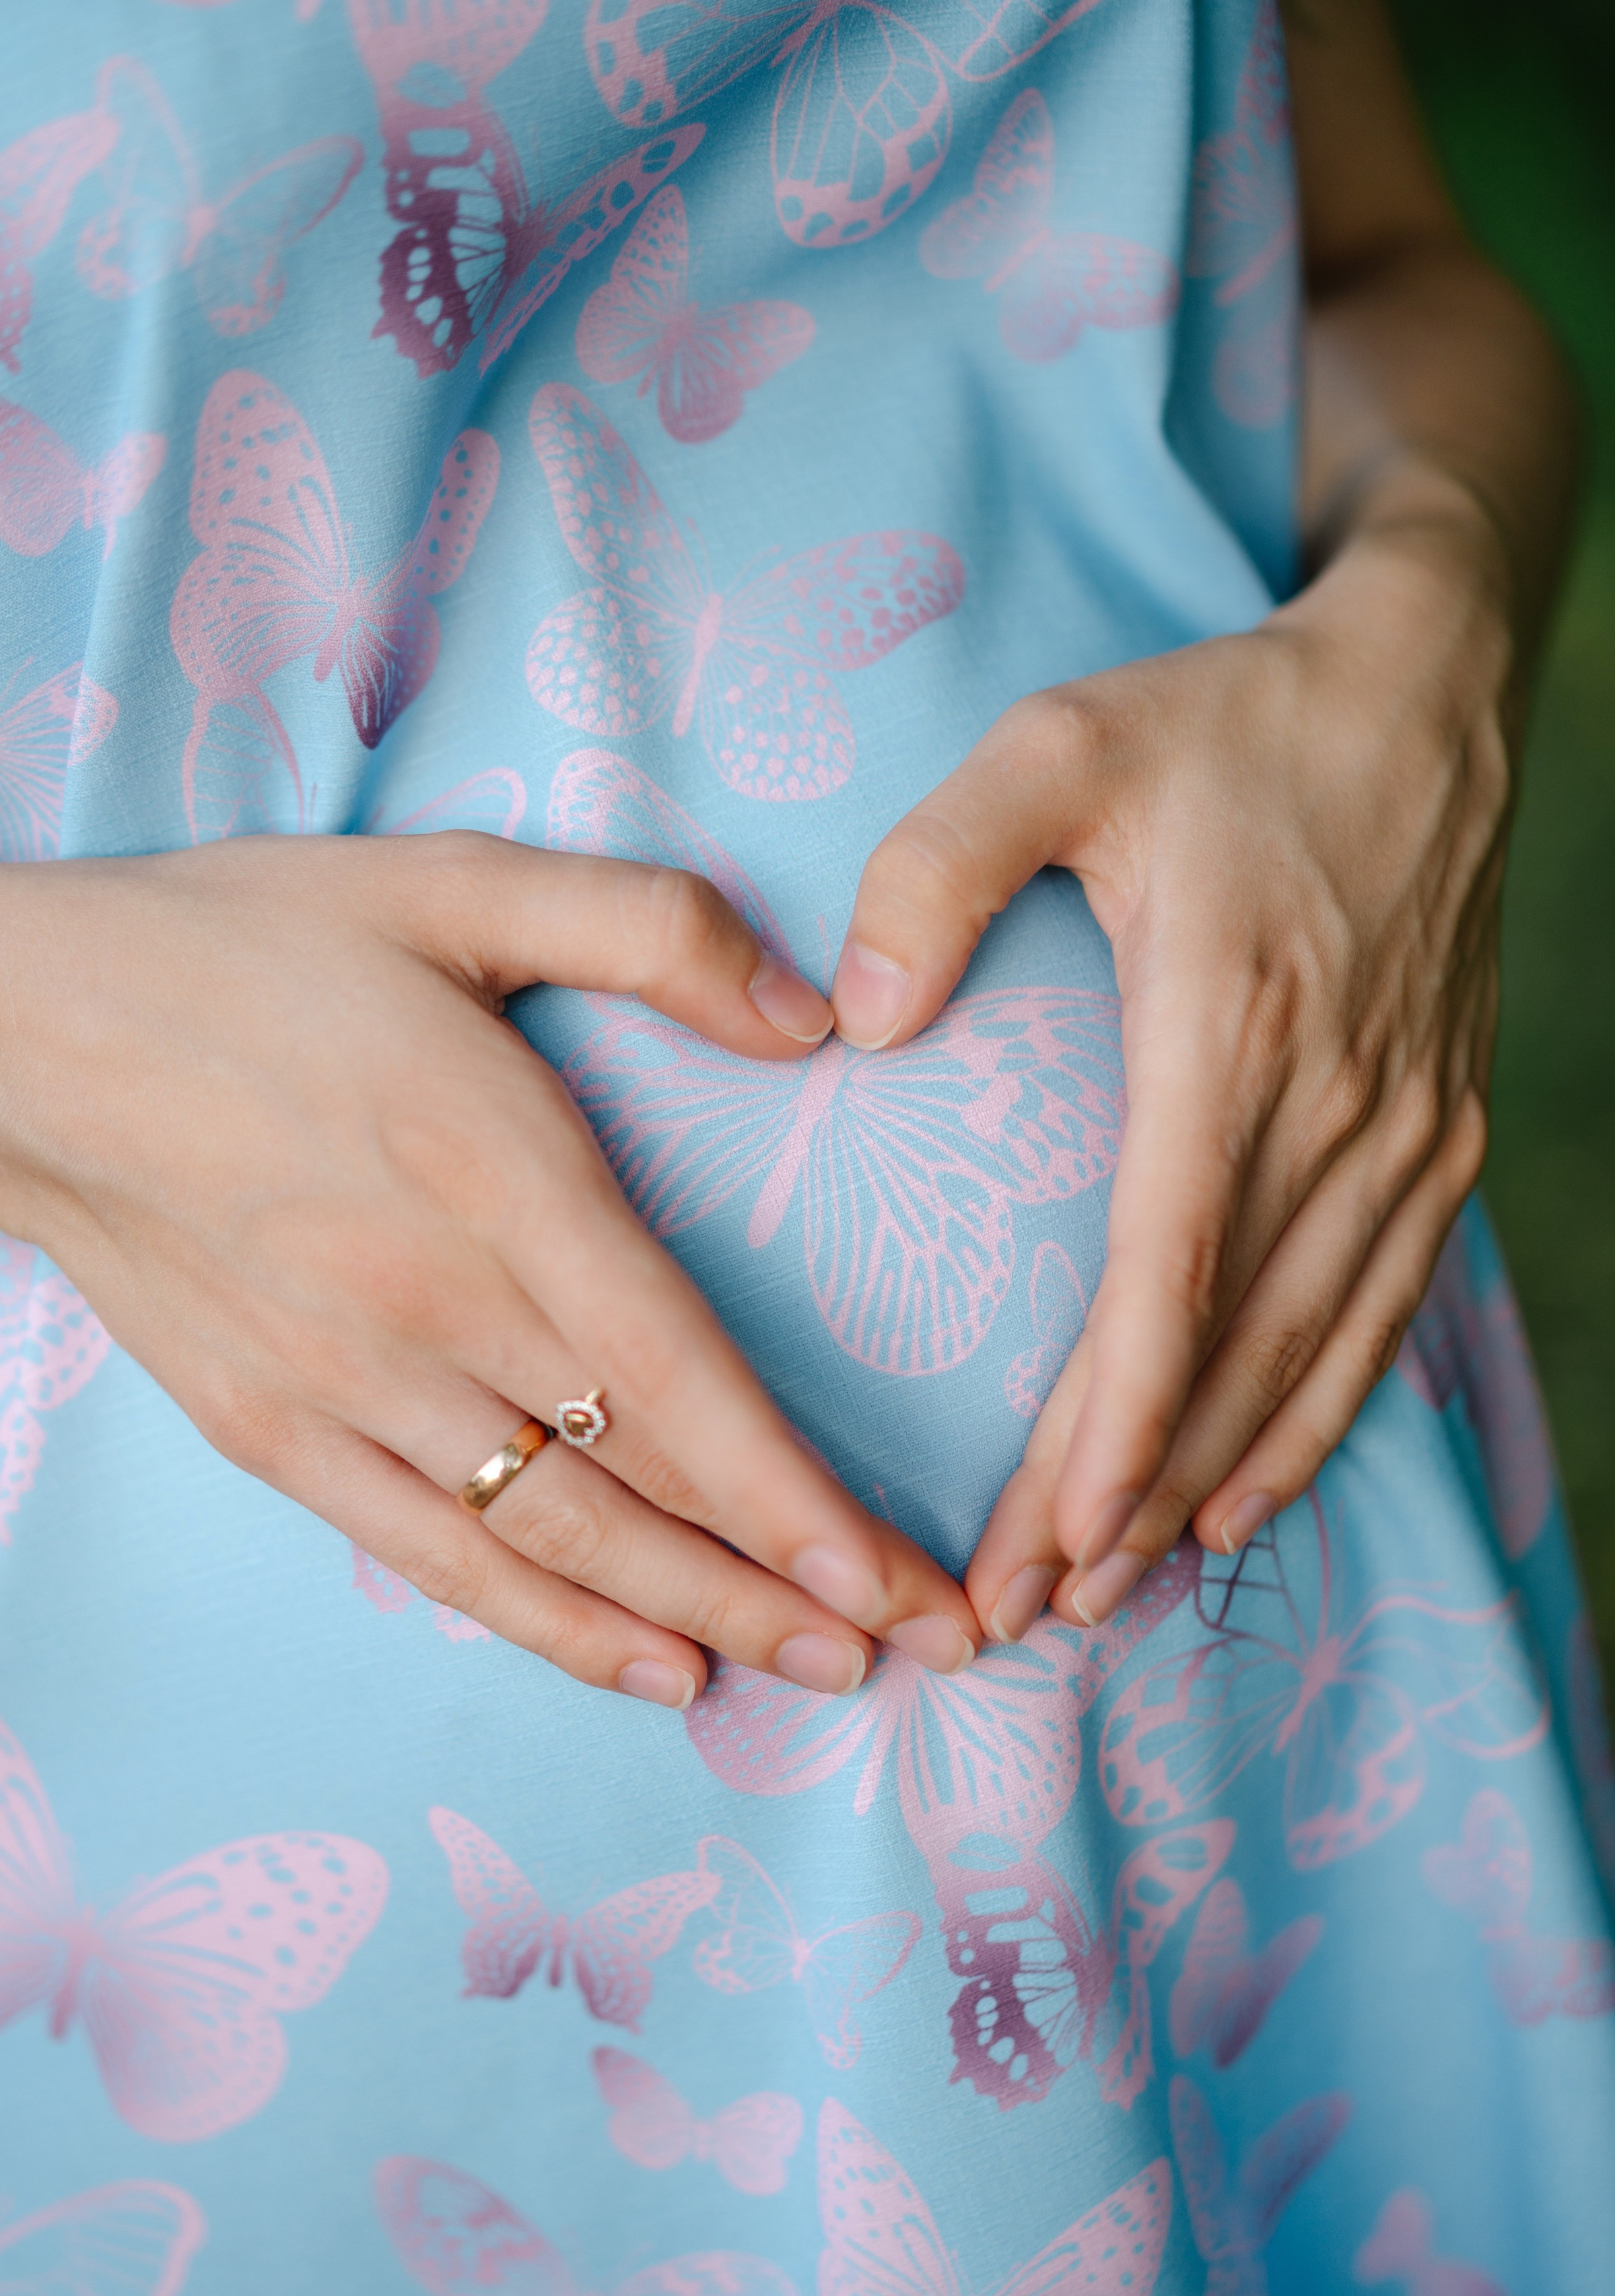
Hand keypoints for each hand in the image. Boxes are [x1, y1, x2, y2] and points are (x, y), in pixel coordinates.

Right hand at [0, 833, 981, 1699]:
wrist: (16, 1039)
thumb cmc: (244, 951)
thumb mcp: (453, 881)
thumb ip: (649, 928)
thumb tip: (815, 1011)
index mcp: (491, 1170)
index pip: (672, 1368)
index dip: (790, 1489)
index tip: (888, 1572)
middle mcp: (425, 1305)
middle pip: (634, 1481)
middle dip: (783, 1581)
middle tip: (907, 1648)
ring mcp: (342, 1386)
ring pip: (546, 1541)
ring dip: (689, 1618)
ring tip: (806, 1675)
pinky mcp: (273, 1432)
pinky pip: (432, 1557)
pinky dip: (544, 1625)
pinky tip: (644, 1665)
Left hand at [829, 497, 1509, 1636]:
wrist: (1424, 686)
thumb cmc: (1221, 721)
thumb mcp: (1057, 745)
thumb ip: (940, 866)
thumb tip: (855, 1020)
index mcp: (1228, 1028)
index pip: (1166, 1276)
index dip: (1108, 1426)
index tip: (1038, 1538)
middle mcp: (1335, 1105)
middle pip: (1228, 1352)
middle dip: (1126, 1496)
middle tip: (1025, 1609)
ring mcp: (1405, 1129)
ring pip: (1307, 1354)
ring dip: (1212, 1480)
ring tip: (1116, 1585)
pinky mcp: (1439, 1133)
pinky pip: (1379, 1312)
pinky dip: (1314, 1416)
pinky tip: (1247, 1496)